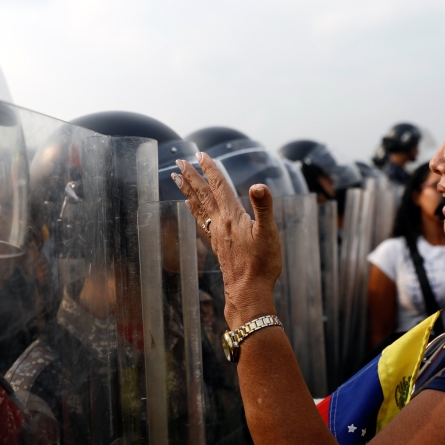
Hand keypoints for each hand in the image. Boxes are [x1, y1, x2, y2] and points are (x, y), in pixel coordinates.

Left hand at [173, 153, 281, 327]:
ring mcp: (216, 234)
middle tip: (179, 161)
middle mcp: (220, 222)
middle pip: (203, 193)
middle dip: (191, 175)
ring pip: (198, 205)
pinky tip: (189, 205)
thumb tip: (258, 185)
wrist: (248, 290)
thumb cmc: (262, 263)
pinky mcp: (216, 244)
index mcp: (232, 215)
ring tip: (176, 177)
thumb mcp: (268, 233)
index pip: (218, 185)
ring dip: (188, 190)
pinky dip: (193, 209)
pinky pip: (201, 220)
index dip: (210, 168)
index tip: (200, 154)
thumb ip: (264, 207)